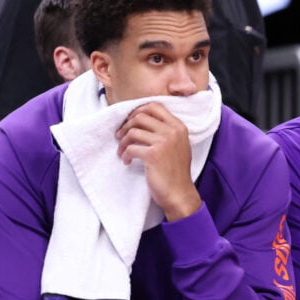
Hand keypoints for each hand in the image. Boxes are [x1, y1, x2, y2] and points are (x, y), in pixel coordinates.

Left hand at [115, 102, 201, 220]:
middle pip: (140, 116)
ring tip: (122, 151)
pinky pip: (131, 147)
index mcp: (179, 127)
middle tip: (120, 136)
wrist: (179, 193)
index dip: (138, 111)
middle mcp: (173, 132)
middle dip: (126, 126)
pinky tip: (128, 161)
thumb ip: (166, 131)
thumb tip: (140, 119)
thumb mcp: (178, 145)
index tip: (131, 122)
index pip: (155, 106)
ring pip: (133, 131)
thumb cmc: (175, 171)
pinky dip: (125, 154)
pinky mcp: (153, 155)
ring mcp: (164, 142)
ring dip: (123, 141)